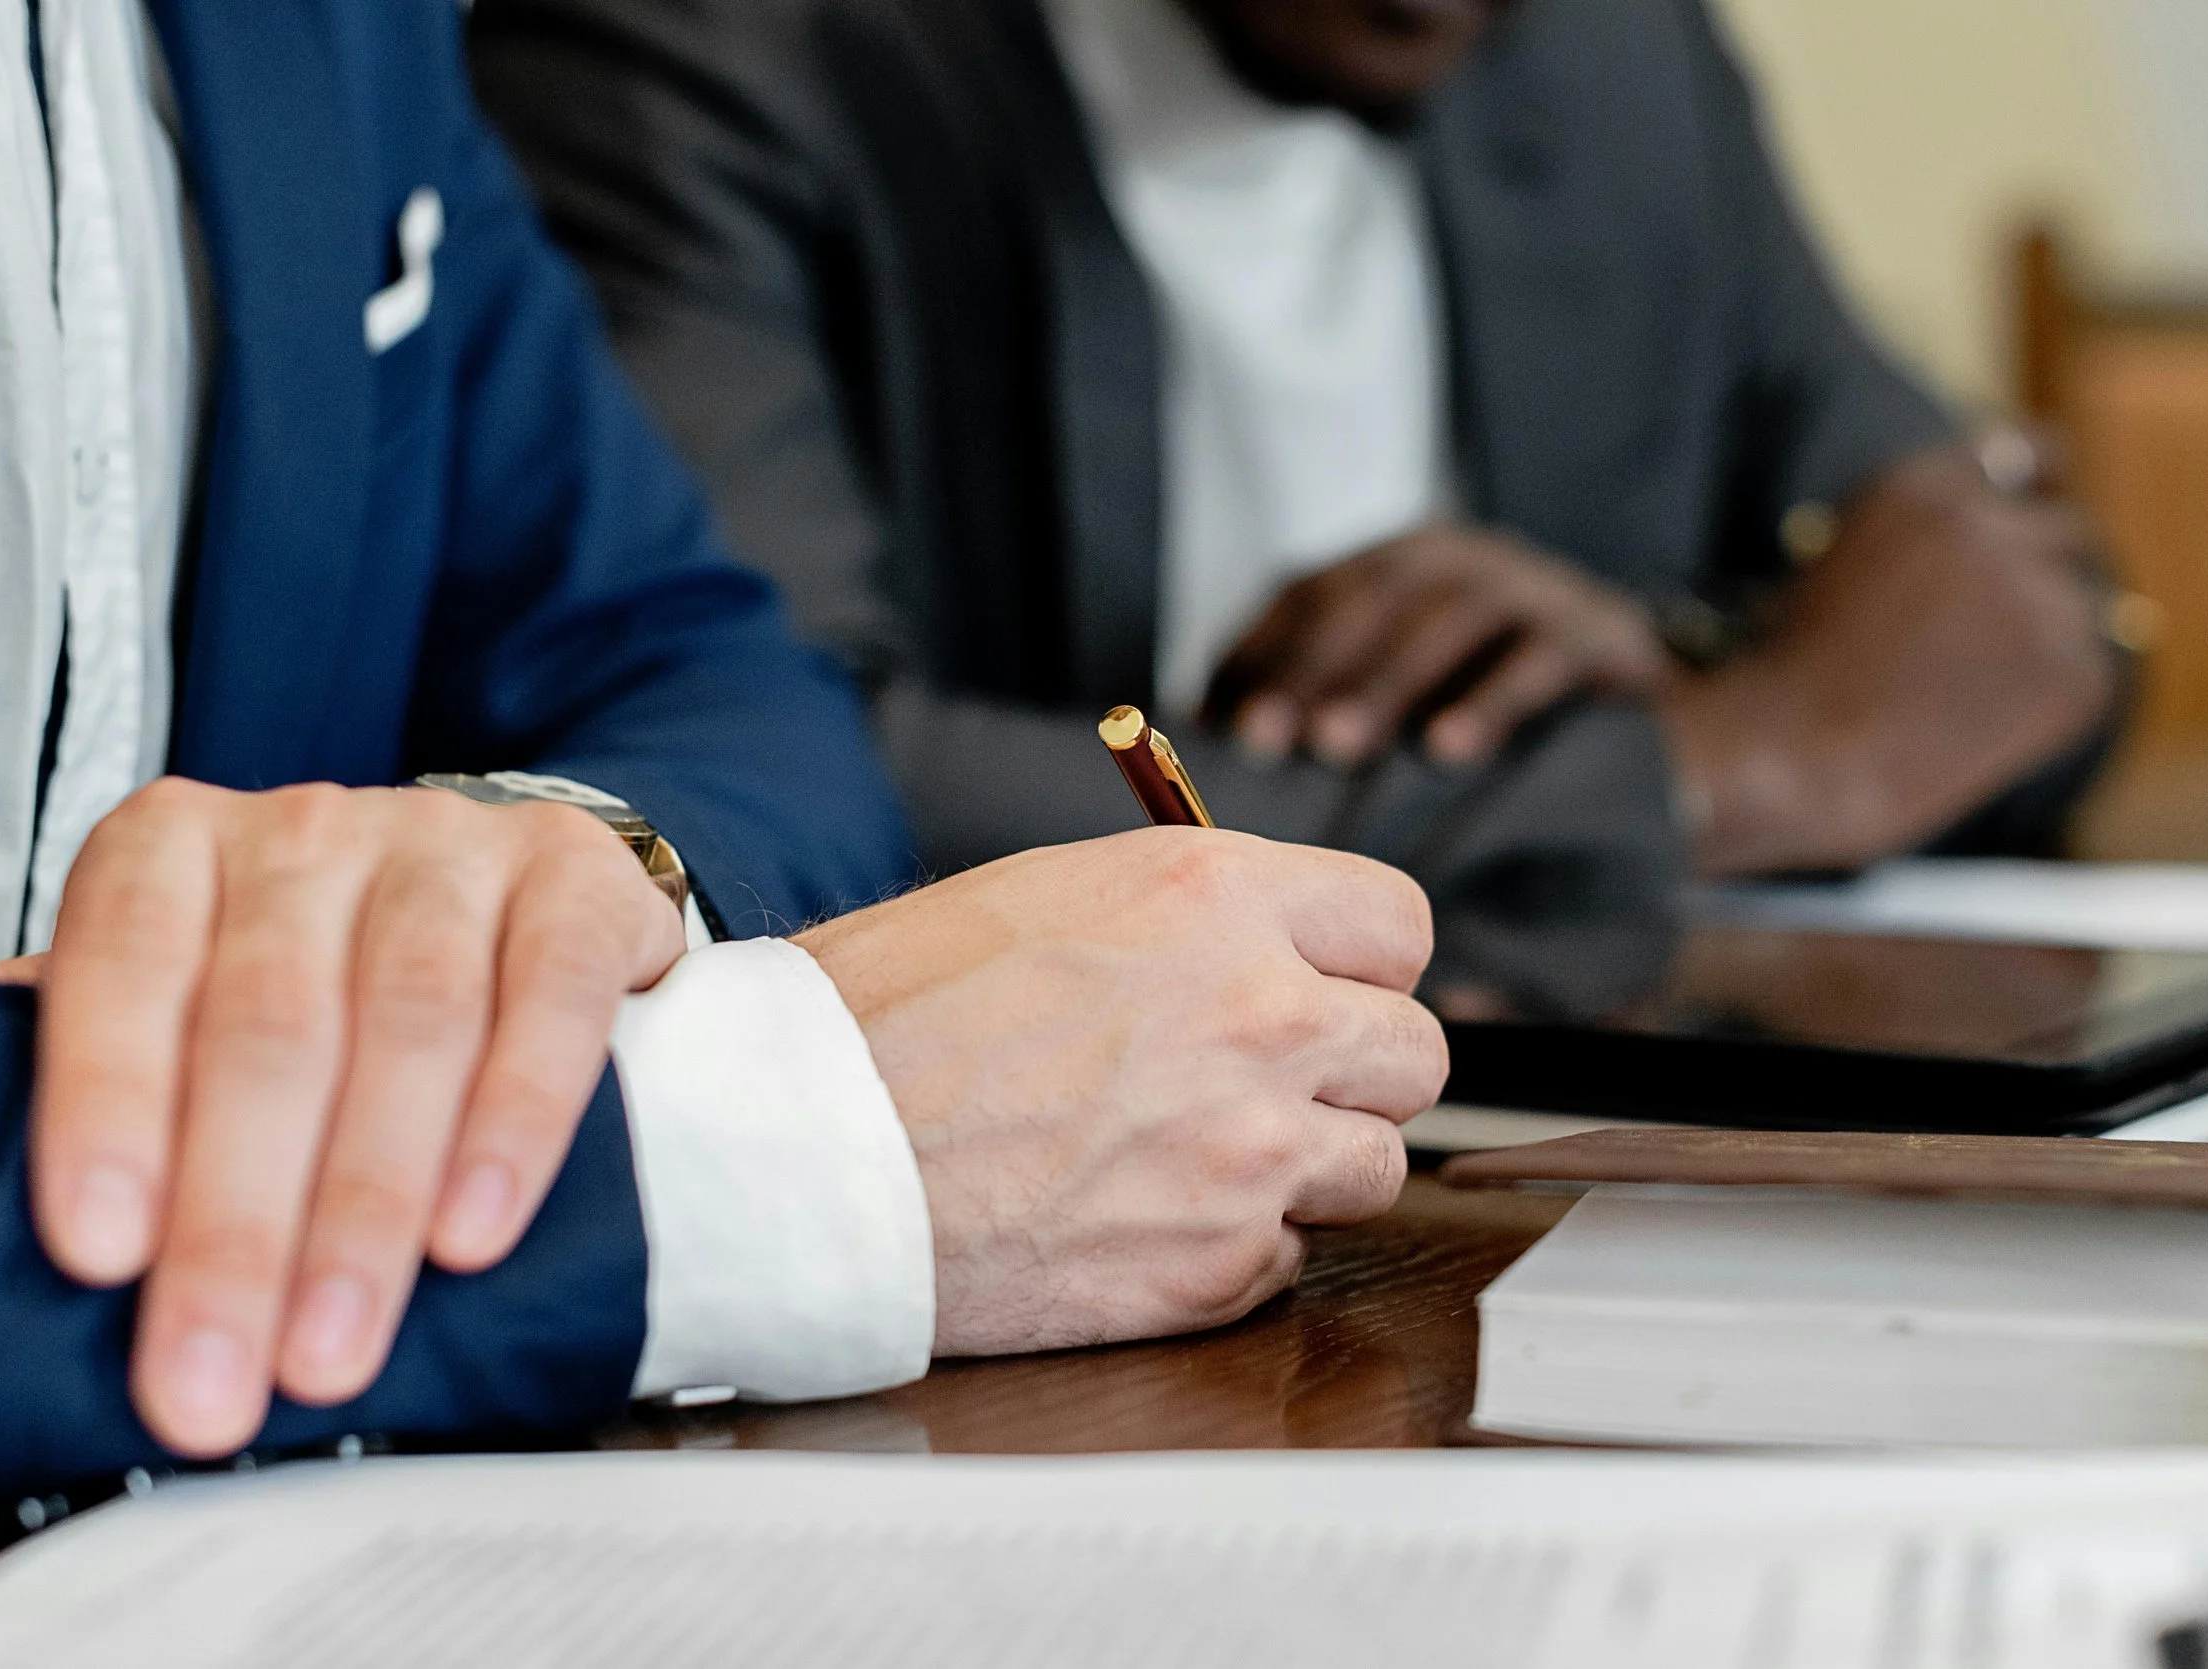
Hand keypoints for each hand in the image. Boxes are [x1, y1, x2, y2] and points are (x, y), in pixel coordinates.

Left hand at [30, 777, 684, 1455]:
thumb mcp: (187, 1001)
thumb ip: (107, 1071)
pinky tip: (475, 1232)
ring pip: (413, 1019)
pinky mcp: (583, 883)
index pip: (126, 960)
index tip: (99, 1256)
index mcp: (176, 847)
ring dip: (369, 1204)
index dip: (107, 1105)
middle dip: (238, 1222)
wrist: (520, 901)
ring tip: (335, 1346)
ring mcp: (454, 847)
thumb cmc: (324, 983)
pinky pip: (554, 999)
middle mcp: (310, 831)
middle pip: (269, 1023)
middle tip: (216, 1379)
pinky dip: (516, 1123)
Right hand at [792, 827, 1447, 1355]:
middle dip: (1351, 1069)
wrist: (793, 1152)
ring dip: (1305, 1165)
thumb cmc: (880, 1018)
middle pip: (1415, 1053)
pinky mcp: (1214, 1266)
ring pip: (1373, 1166)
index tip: (1332, 987)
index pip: (1398, 925)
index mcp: (1212, 898)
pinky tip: (1137, 1217)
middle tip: (1269, 1082)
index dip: (1363, 964)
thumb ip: (1187, 917)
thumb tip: (1264, 943)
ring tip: (1190, 1156)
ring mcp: (1246, 1149)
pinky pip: (1288, 1257)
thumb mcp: (1045, 895)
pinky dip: (1232, 1248)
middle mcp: (1256, 1015)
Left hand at [1201, 522, 1670, 767]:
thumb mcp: (1406, 696)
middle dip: (1313, 667)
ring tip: (1338, 749)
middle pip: (1373, 596)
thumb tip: (1208, 744)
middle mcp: (1460, 558)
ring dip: (1386, 682)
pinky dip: (1490, 701)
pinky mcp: (1599, 632)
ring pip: (1449, 617)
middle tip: (1268, 742)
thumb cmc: (1491, 707)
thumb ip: (1324, 704)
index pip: (1311, 590)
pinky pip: (1539, 658)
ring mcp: (1533, 587)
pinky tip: (1448, 750)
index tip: (1219, 725)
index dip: (1261, 652)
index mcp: (1398, 564)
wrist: (1647, 716)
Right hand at [1658, 445, 2114, 873]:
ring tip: (1962, 696)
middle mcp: (1991, 525)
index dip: (2041, 481)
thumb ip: (1925, 531)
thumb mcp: (1839, 562)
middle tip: (2004, 634)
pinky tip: (1977, 728)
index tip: (2049, 497)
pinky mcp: (2072, 669)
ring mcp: (2040, 595)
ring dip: (2041, 642)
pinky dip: (2048, 703)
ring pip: (2078, 611)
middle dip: (2046, 574)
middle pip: (2067, 533)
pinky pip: (2084, 676)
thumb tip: (2006, 523)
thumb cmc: (1794, 675)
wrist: (1793, 756)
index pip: (2026, 453)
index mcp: (1925, 488)